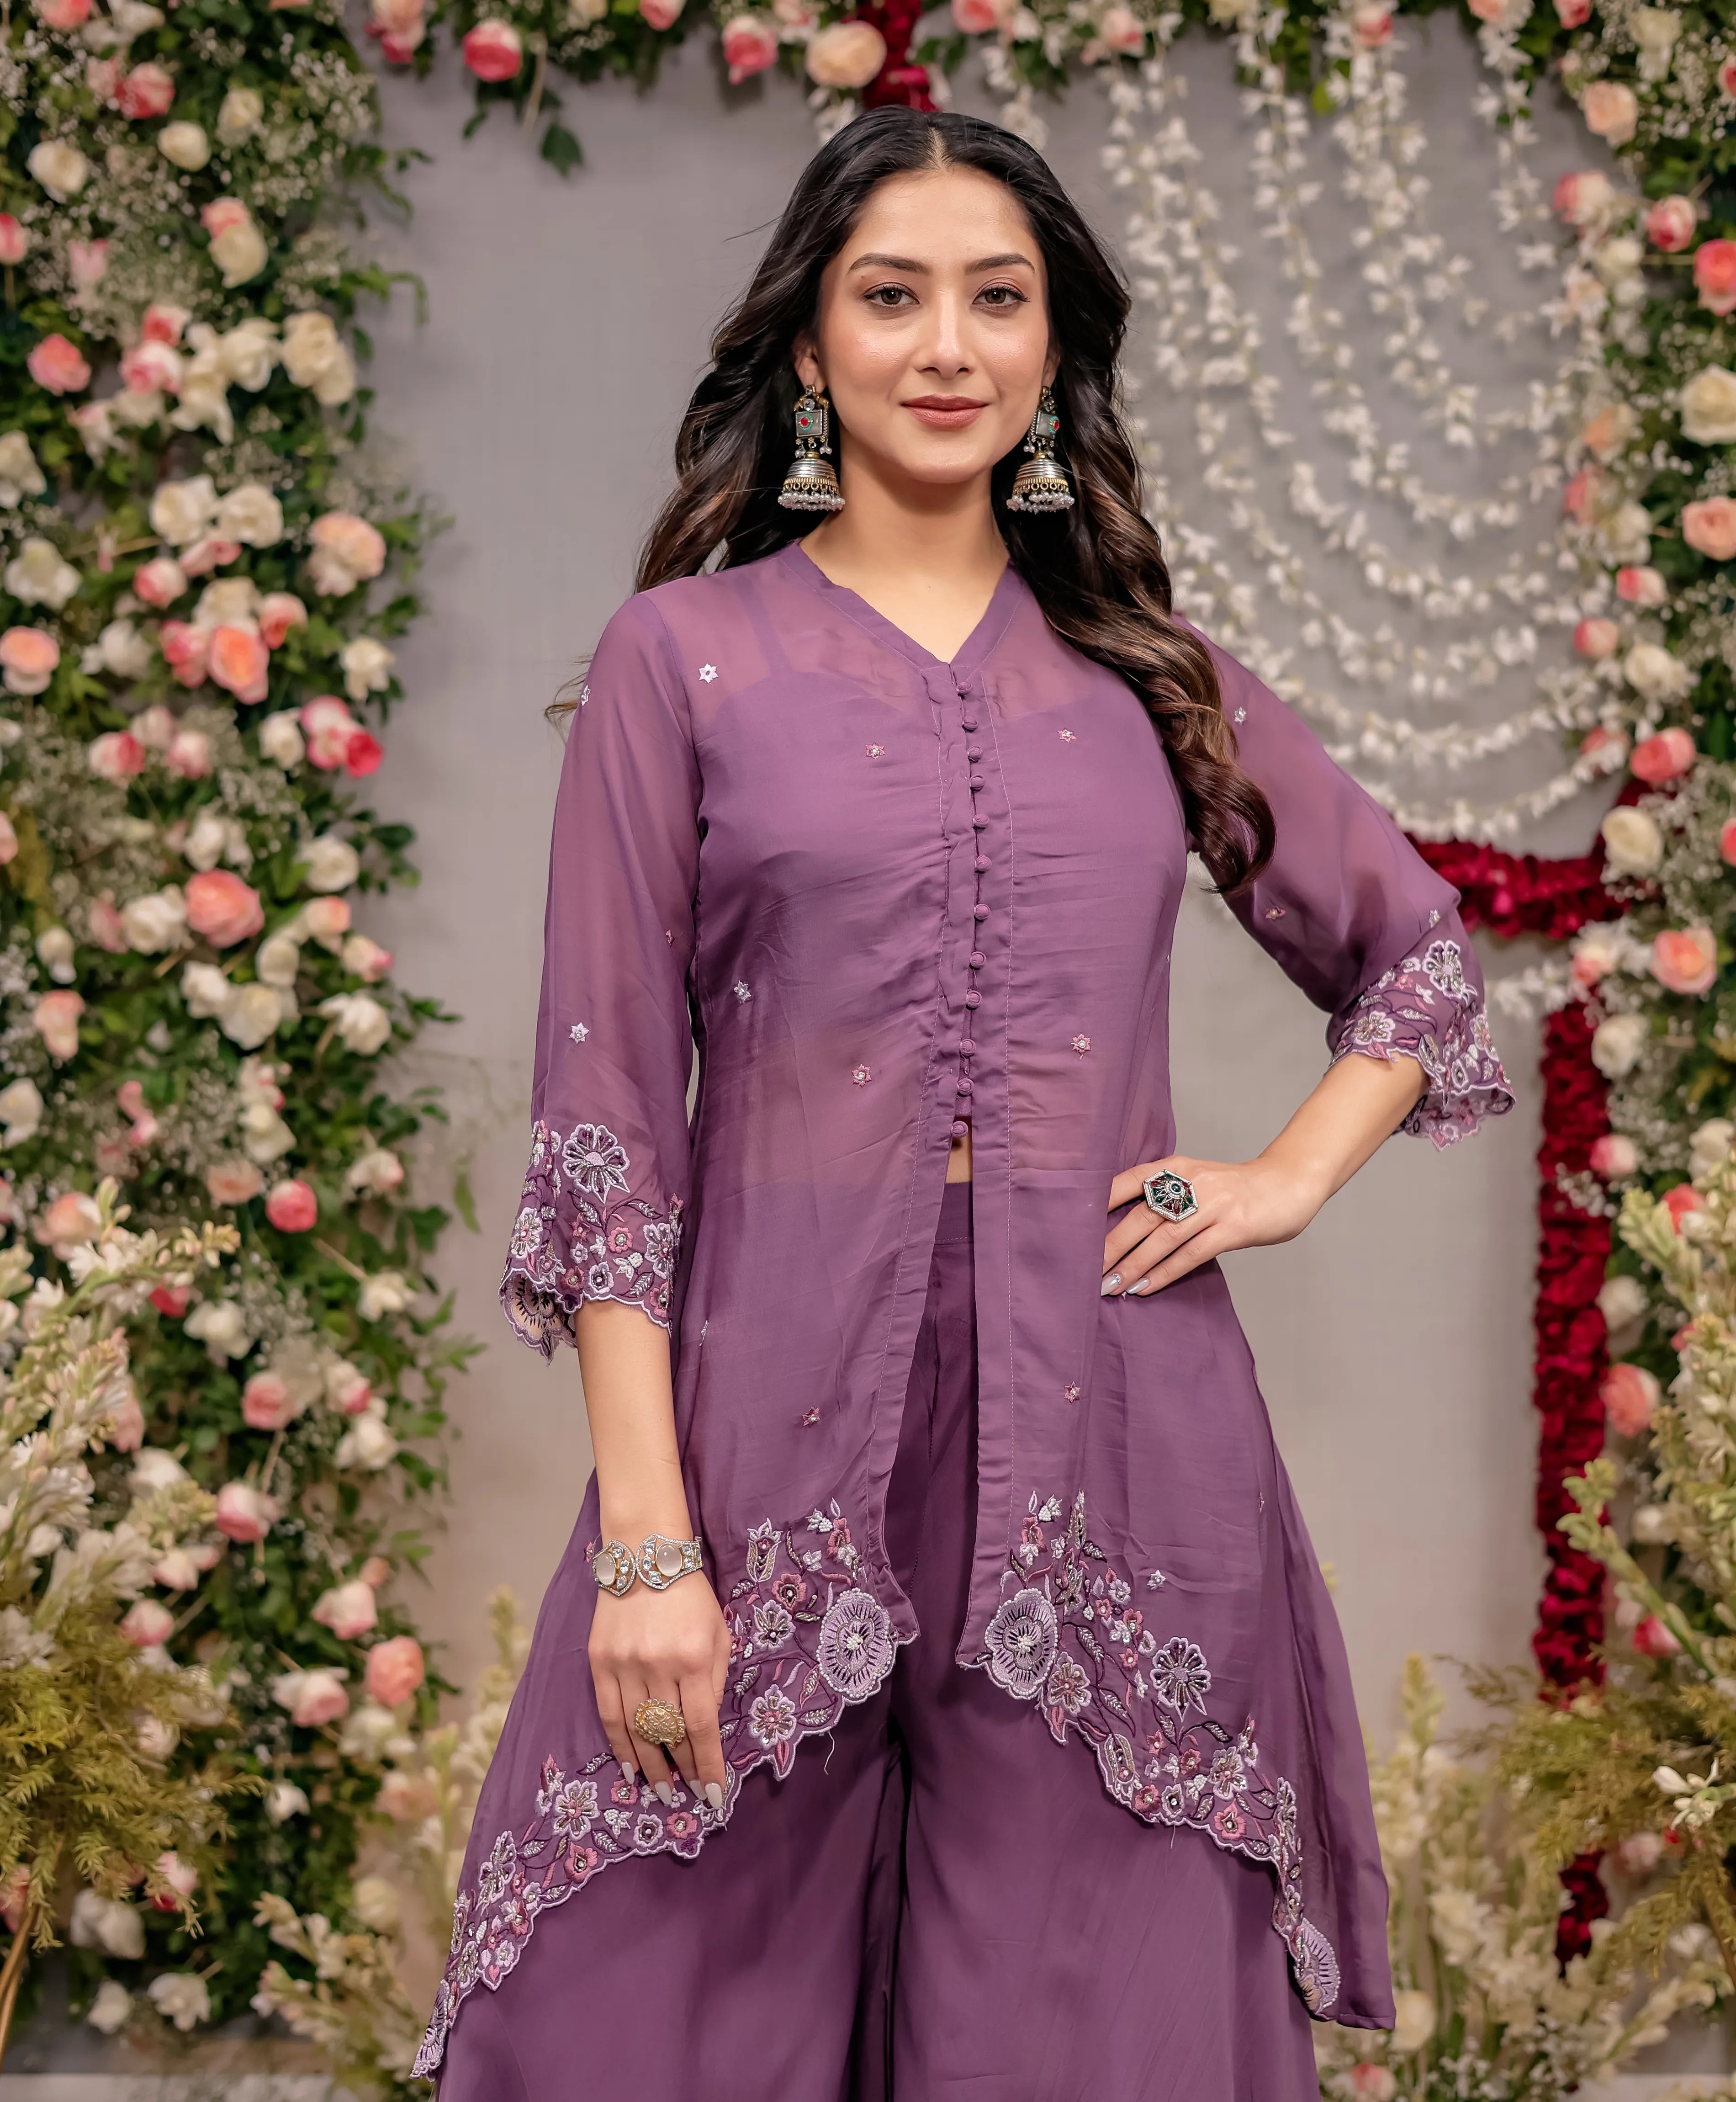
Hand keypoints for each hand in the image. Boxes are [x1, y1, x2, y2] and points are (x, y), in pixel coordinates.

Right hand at [589, 1565, 731, 1811]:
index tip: (714, 1794)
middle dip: (682, 1770)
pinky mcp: (599, 1662)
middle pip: (669, 1733)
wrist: (645, 1557)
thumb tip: (706, 1728)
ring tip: (661, 1790)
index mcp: (694, 1658)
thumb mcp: (718, 1633)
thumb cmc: (690, 1598)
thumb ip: (715, 1679)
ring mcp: (625, 1664)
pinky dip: (619, 1746)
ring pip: (637, 1730)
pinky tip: (629, 1768)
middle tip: (687, 1795)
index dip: (708, 1765)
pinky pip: (608, 1715)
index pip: (701, 1726)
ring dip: (651, 1766)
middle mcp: (658, 1664)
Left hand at [1100, 1153, 1327, 1296]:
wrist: (1288, 1184)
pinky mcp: (1232, 1229)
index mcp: (1177, 1166)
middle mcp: (1191, 1182)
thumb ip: (1166, 1194)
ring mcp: (1212, 1205)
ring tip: (1110, 1286)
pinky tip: (1145, 1288)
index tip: (1073, 1225)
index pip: (1129, 1181)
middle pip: (1141, 1216)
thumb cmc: (1235, 1188)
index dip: (1100, 1203)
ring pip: (1163, 1239)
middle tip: (1085, 1270)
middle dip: (1111, 1245)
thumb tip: (1123, 1226)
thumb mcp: (1197, 1179)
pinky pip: (1191, 1255)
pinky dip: (1165, 1273)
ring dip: (1133, 1265)